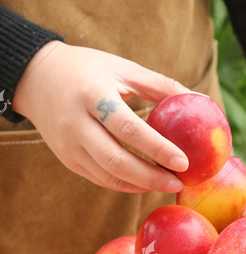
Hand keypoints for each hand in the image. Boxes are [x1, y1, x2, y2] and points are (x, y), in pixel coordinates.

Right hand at [12, 41, 190, 193]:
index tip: (184, 161)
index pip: (128, 128)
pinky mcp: (67, 159)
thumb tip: (201, 99)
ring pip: (108, 176)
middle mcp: (76, 124)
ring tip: (168, 184)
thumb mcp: (123, 68)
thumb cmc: (88, 69)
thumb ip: (160, 85)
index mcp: (92, 95)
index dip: (157, 148)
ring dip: (140, 185)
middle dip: (151, 177)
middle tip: (179, 182)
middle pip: (116, 160)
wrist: (36, 78)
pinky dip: (125, 184)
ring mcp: (68, 146)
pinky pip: (100, 178)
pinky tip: (146, 182)